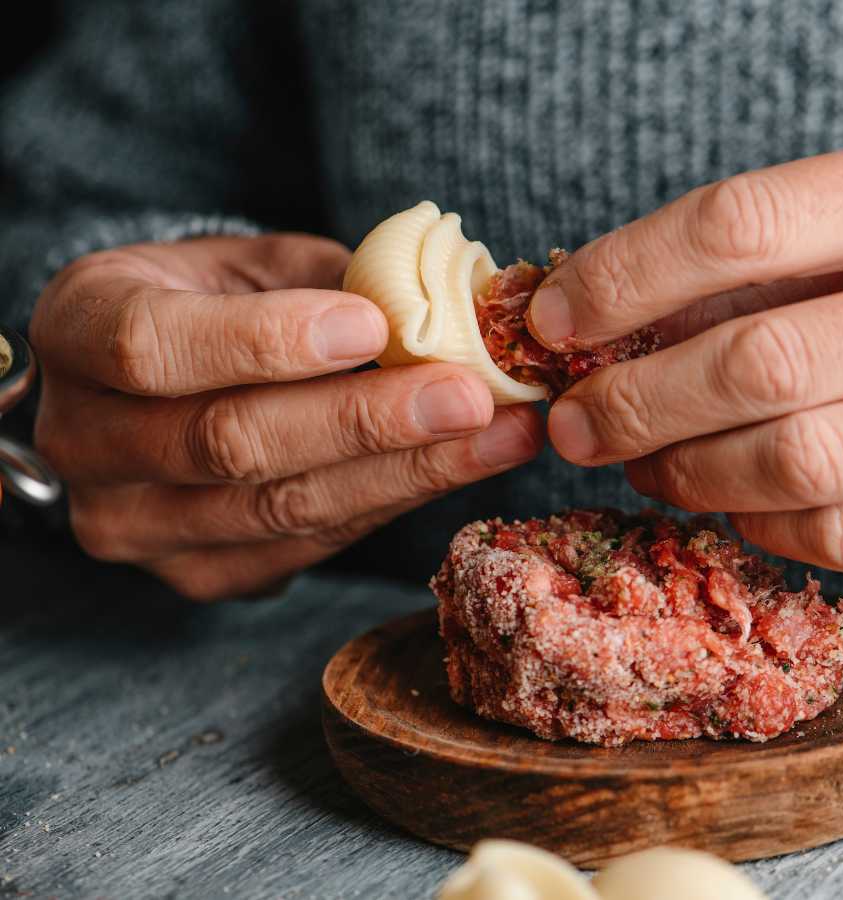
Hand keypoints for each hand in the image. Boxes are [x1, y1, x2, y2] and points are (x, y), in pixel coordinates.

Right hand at [31, 234, 542, 599]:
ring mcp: (134, 523)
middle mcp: (85, 440)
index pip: (153, 347)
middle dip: (368, 421)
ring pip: (282, 510)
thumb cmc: (216, 302)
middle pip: (231, 443)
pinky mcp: (198, 574)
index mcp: (79, 330)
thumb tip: (446, 307)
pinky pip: (307, 546)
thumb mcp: (252, 262)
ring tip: (501, 436)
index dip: (265, 340)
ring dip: (407, 473)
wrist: (170, 384)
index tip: (374, 325)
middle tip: (472, 395)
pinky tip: (461, 468)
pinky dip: (393, 504)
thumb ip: (327, 279)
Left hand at [529, 125, 842, 579]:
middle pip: (760, 360)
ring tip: (643, 461)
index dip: (624, 277)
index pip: (745, 223)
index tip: (554, 318)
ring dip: (687, 470)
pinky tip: (732, 502)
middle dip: (633, 398)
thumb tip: (617, 308)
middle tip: (575, 420)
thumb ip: (792, 258)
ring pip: (797, 463)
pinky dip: (761, 524)